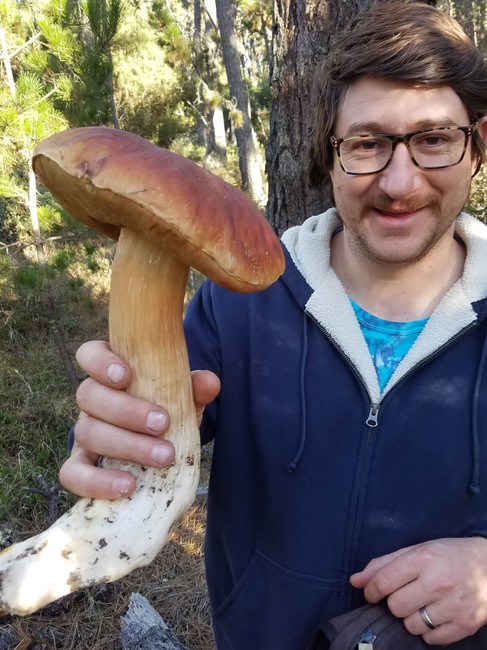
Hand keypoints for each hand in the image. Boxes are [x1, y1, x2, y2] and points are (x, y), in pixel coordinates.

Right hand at [59, 340, 220, 499]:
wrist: (161, 444)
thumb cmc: (167, 409)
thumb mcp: (183, 396)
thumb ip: (194, 387)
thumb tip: (209, 382)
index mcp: (110, 371)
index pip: (89, 354)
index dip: (101, 363)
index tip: (125, 375)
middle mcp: (91, 399)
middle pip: (89, 395)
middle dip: (127, 411)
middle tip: (163, 424)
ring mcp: (84, 433)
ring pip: (87, 433)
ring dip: (127, 446)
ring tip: (164, 457)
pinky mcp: (80, 466)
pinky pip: (73, 474)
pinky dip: (97, 482)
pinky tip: (128, 486)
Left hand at [350, 537, 486, 644]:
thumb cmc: (446, 556)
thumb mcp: (415, 551)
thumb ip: (383, 565)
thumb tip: (355, 581)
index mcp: (423, 559)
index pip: (383, 583)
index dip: (371, 591)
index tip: (372, 593)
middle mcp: (439, 582)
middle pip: (395, 607)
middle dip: (394, 603)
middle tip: (406, 595)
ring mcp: (454, 605)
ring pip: (412, 626)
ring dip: (411, 618)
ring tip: (423, 604)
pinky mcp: (465, 624)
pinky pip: (431, 639)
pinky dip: (428, 631)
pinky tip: (436, 614)